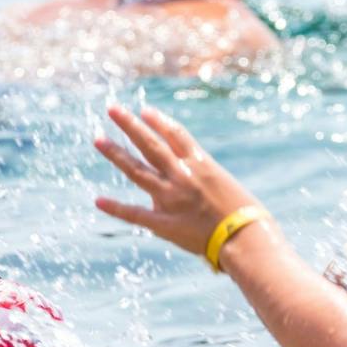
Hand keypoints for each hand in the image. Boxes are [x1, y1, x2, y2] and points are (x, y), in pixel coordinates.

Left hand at [93, 105, 261, 258]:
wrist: (246, 237)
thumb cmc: (247, 215)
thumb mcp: (226, 186)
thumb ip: (203, 180)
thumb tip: (188, 184)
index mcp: (201, 164)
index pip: (175, 135)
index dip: (158, 121)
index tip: (144, 111)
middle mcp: (182, 175)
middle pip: (150, 144)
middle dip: (130, 125)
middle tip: (112, 109)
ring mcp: (170, 198)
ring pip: (136, 170)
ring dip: (116, 153)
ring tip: (98, 139)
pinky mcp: (164, 223)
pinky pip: (135, 214)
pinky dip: (116, 208)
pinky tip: (98, 201)